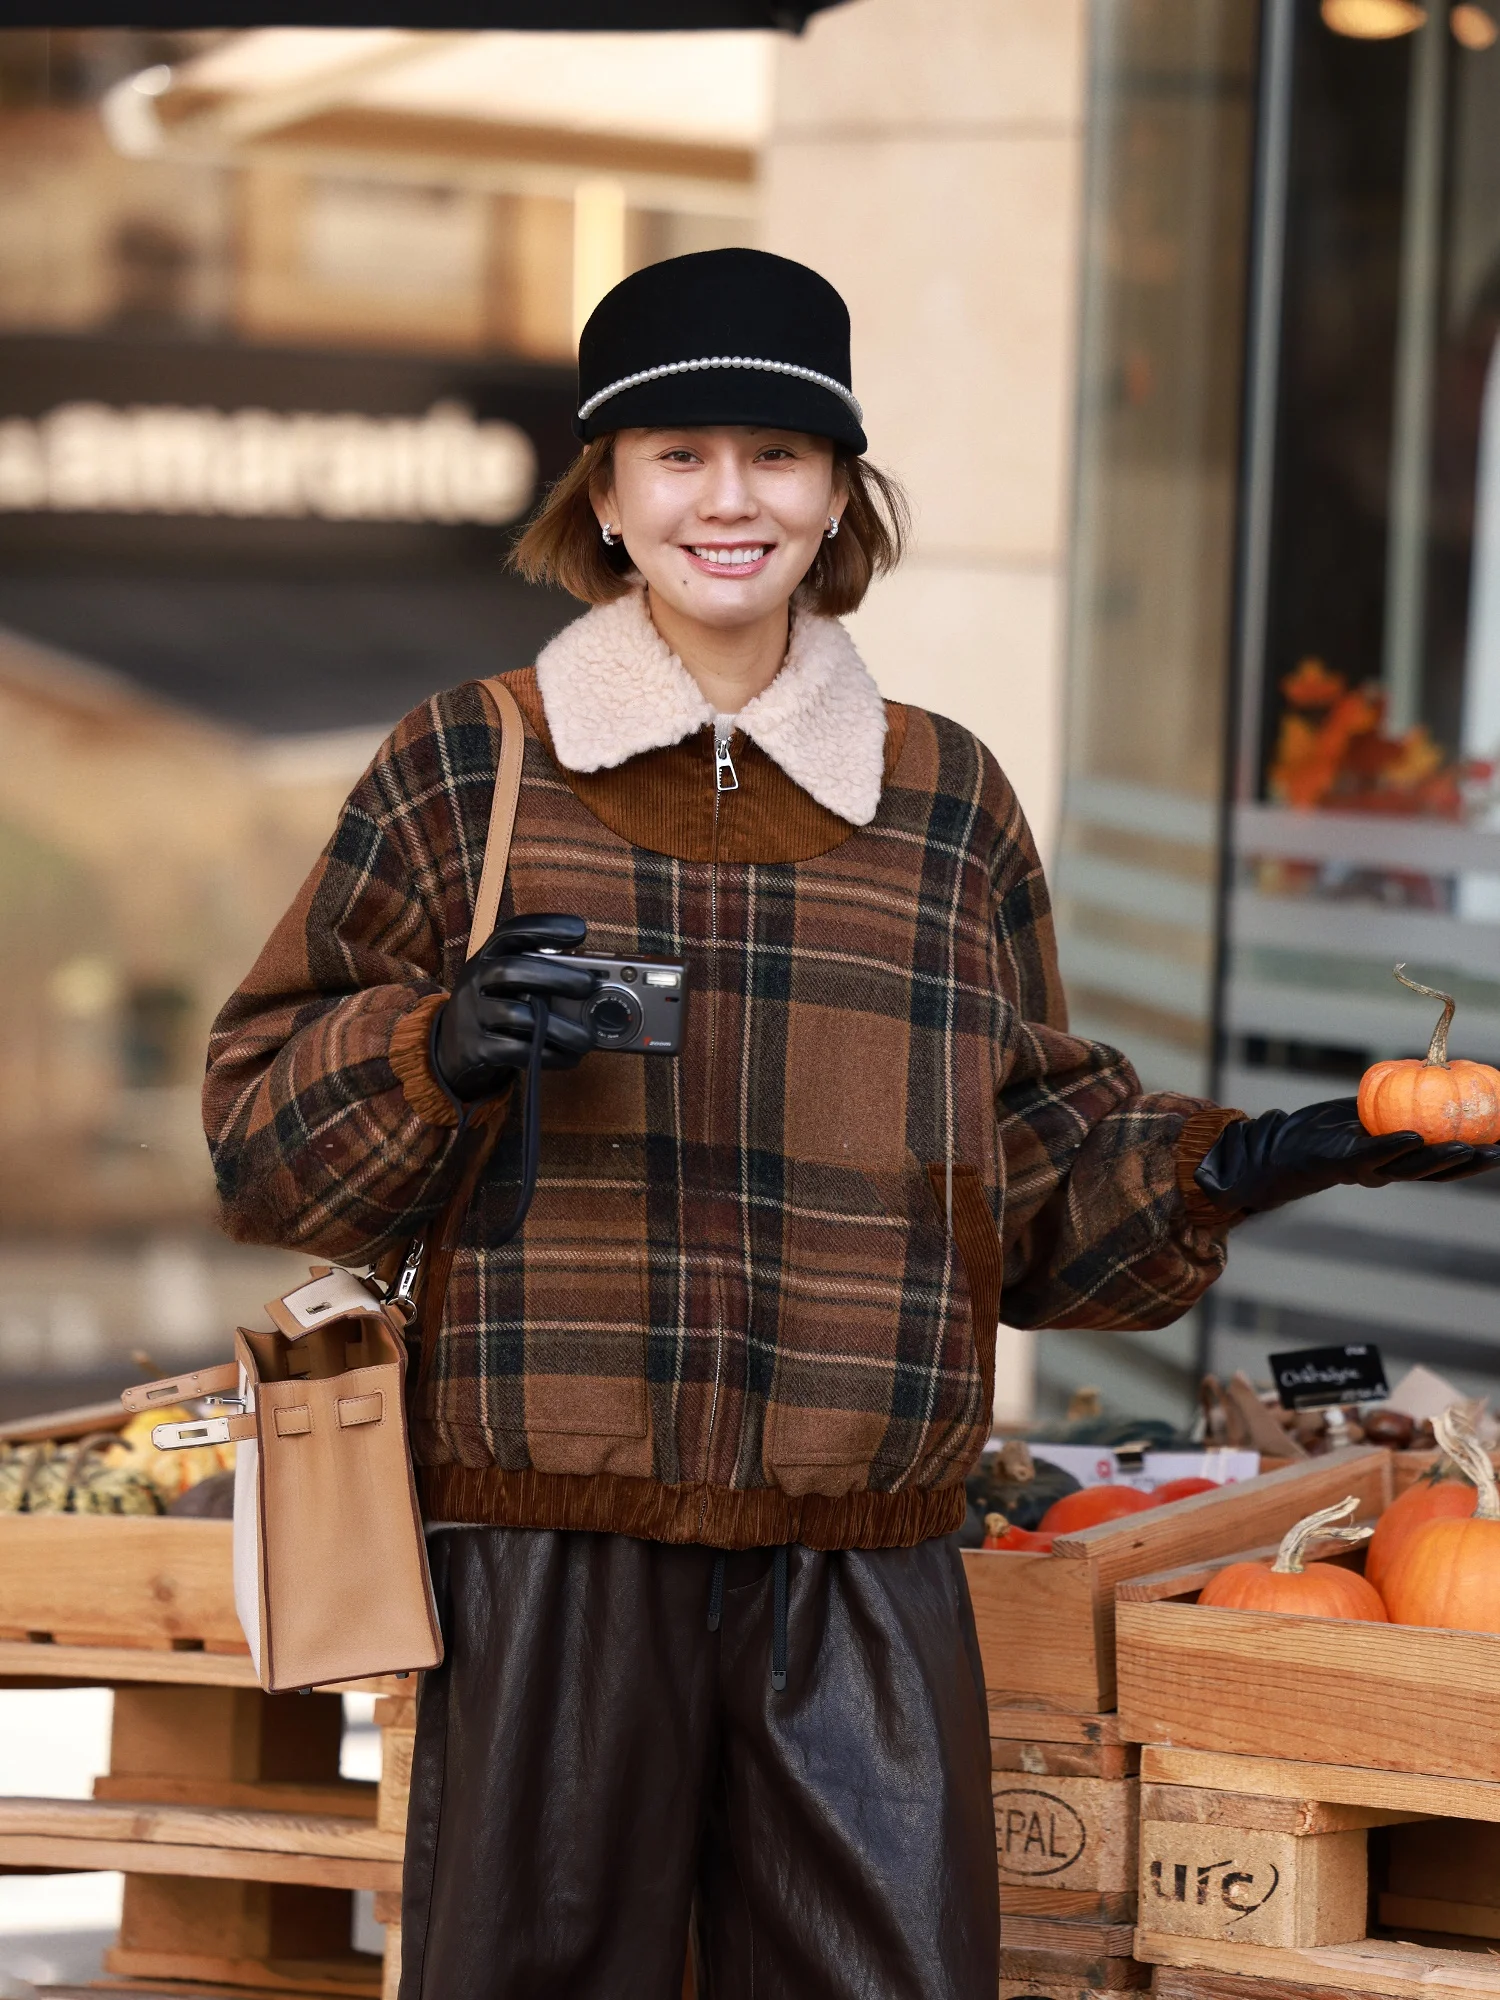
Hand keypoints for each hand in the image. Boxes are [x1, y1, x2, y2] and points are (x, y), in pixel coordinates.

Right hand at [432, 913, 596, 1102]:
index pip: (511, 933)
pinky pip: (512, 1050)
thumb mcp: (503, 981)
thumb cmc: (494, 1006)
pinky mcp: (474, 1047)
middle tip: (589, 985)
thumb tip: (592, 982)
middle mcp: (475, 980)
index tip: (580, 930)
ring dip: (558, 1027)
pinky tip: (568, 1058)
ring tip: (587, 1038)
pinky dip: (545, 1055)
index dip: (545, 928)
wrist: (450, 1048)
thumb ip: (536, 974)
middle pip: (511, 970)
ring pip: (515, 1015)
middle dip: (554, 976)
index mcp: (487, 957)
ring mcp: (472, 1014)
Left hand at [1194, 1097, 1499, 1215]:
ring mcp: (1366, 1170)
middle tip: (1498, 1150)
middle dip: (1468, 1162)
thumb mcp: (1368, 1110)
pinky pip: (1372, 1153)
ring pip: (1410, 1166)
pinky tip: (1415, 1136)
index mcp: (1398, 1161)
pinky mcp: (1342, 1162)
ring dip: (1440, 1158)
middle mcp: (1387, 1171)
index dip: (1473, 1156)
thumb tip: (1434, 1069)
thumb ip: (1397, 1097)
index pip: (1443, 1163)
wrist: (1279, 1148)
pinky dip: (1393, 1146)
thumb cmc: (1326, 1128)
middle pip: (1435, 1170)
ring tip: (1468, 1147)